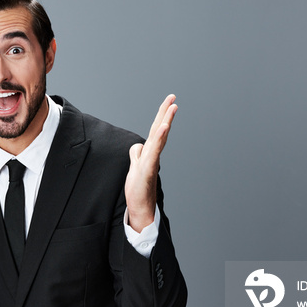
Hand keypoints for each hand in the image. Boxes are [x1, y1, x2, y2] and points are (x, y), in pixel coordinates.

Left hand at [124, 94, 176, 232]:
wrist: (141, 208)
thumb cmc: (139, 189)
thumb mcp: (134, 167)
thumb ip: (136, 155)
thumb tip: (137, 145)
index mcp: (149, 152)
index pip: (155, 130)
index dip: (161, 115)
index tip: (169, 101)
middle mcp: (152, 155)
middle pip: (159, 129)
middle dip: (165, 113)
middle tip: (173, 97)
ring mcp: (151, 161)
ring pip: (158, 138)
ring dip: (165, 121)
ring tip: (172, 107)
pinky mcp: (148, 169)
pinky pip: (154, 152)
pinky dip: (159, 139)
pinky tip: (163, 128)